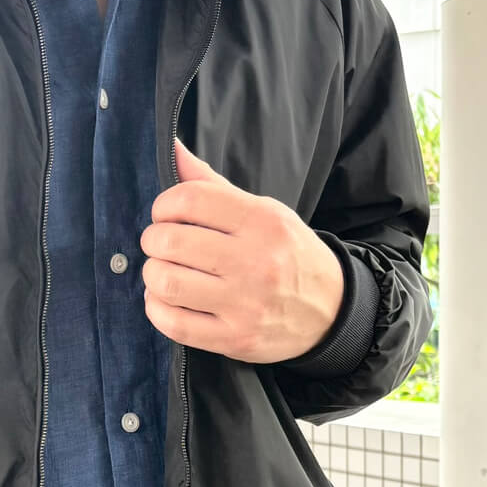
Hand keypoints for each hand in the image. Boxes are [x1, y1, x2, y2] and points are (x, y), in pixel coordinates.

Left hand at [139, 138, 344, 363]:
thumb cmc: (289, 254)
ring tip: (163, 272)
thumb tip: (172, 147)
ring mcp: (245, 304)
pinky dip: (156, 309)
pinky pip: (174, 324)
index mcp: (262, 221)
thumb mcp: (264, 211)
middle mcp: (255, 261)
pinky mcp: (234, 339)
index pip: (190, 199)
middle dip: (154, 240)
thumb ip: (213, 184)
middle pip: (171, 242)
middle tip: (161, 245)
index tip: (165, 215)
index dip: (163, 205)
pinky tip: (165, 300)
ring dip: (153, 275)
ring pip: (167, 283)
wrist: (333, 311)